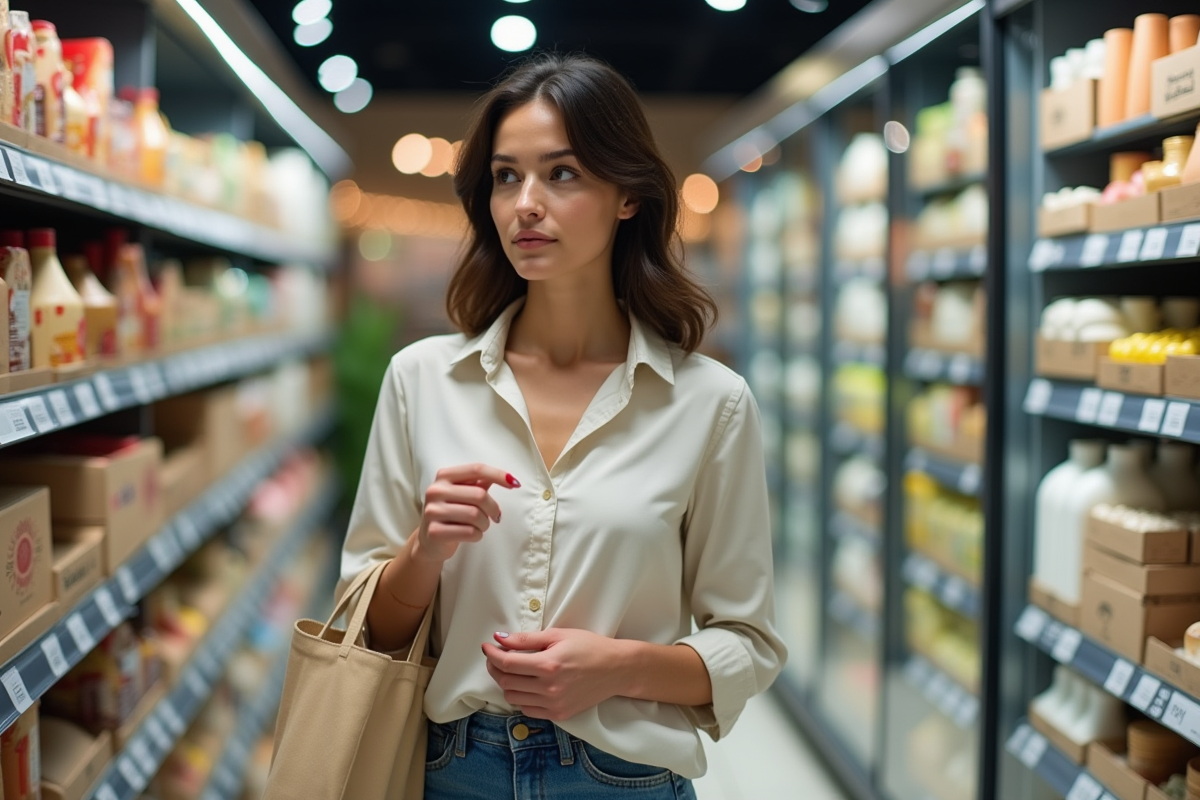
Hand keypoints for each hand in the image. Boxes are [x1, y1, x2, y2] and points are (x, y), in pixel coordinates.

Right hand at [415, 464, 519, 563]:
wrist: (430, 541)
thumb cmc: (452, 514)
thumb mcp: (463, 494)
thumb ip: (480, 482)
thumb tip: (508, 477)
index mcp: (444, 476)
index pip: (476, 469)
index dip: (499, 475)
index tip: (515, 484)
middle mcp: (435, 491)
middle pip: (479, 495)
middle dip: (493, 508)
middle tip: (495, 516)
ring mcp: (432, 511)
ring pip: (475, 515)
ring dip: (485, 524)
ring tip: (481, 526)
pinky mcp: (434, 532)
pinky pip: (469, 532)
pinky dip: (477, 535)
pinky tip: (471, 535)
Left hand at [482, 629, 627, 720]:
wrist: (616, 669)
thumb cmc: (589, 647)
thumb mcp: (558, 635)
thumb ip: (526, 639)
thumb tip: (499, 638)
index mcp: (549, 664)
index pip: (507, 664)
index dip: (492, 655)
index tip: (487, 646)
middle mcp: (550, 688)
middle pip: (506, 682)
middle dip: (495, 668)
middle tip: (496, 657)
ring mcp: (554, 704)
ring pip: (513, 698)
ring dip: (507, 683)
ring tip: (512, 670)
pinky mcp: (559, 714)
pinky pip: (527, 709)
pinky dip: (521, 697)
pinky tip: (527, 685)